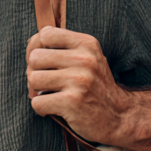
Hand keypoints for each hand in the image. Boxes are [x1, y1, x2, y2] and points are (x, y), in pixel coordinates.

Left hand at [26, 27, 129, 144]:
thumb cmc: (94, 87)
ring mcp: (79, 80)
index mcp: (86, 44)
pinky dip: (42, 109)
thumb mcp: (87, 59)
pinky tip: (55, 109)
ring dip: (37, 92)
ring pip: (33, 79)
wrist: (120, 116)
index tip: (46, 64)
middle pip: (35, 57)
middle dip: (36, 73)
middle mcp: (84, 59)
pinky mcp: (72, 102)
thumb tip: (30, 48)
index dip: (38, 49)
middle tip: (48, 84)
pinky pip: (37, 102)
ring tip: (53, 95)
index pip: (45, 34)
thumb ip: (61, 48)